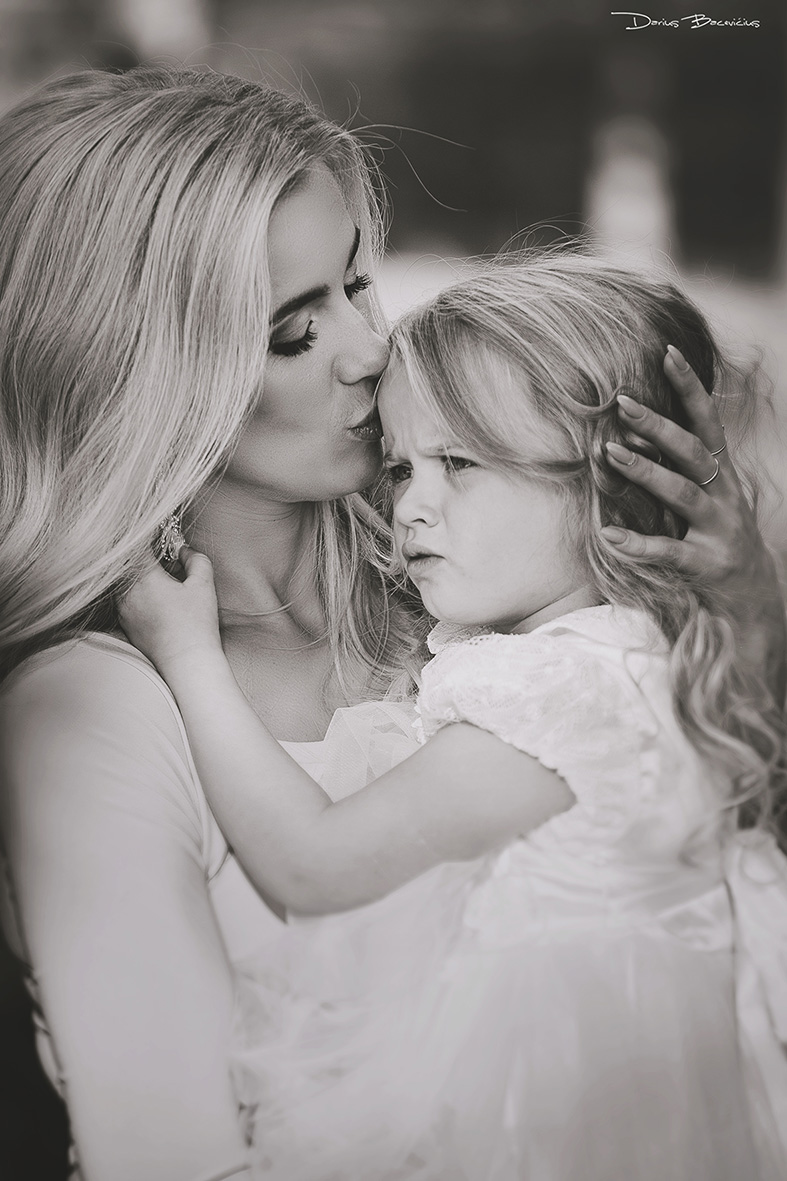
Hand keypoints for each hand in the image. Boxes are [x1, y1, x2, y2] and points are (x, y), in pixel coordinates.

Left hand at [117, 547, 221, 674]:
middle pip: (123, 563)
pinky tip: (153, 596)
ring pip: (120, 582)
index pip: (134, 546)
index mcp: (143, 577)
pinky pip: (123, 599)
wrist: (186, 661)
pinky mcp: (124, 624)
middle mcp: (126, 592)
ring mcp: (122, 610)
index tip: (156, 535)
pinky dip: (133, 592)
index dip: (145, 537)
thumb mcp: (203, 585)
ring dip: (134, 574)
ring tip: (156, 575)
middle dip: (139, 555)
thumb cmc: (195, 624)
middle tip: (157, 554)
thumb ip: (195, 559)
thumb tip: (184, 550)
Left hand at [602, 345, 785, 702]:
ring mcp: (717, 529)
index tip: (667, 352)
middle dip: (659, 424)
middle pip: (693, 451)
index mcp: (722, 474)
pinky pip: (669, 552)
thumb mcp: (705, 495)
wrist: (750, 598)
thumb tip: (634, 426)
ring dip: (647, 471)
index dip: (690, 387)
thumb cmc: (716, 538)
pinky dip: (639, 544)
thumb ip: (677, 464)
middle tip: (622, 401)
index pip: (707, 421)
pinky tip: (609, 536)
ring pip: (683, 494)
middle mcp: (724, 495)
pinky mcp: (705, 564)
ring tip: (611, 452)